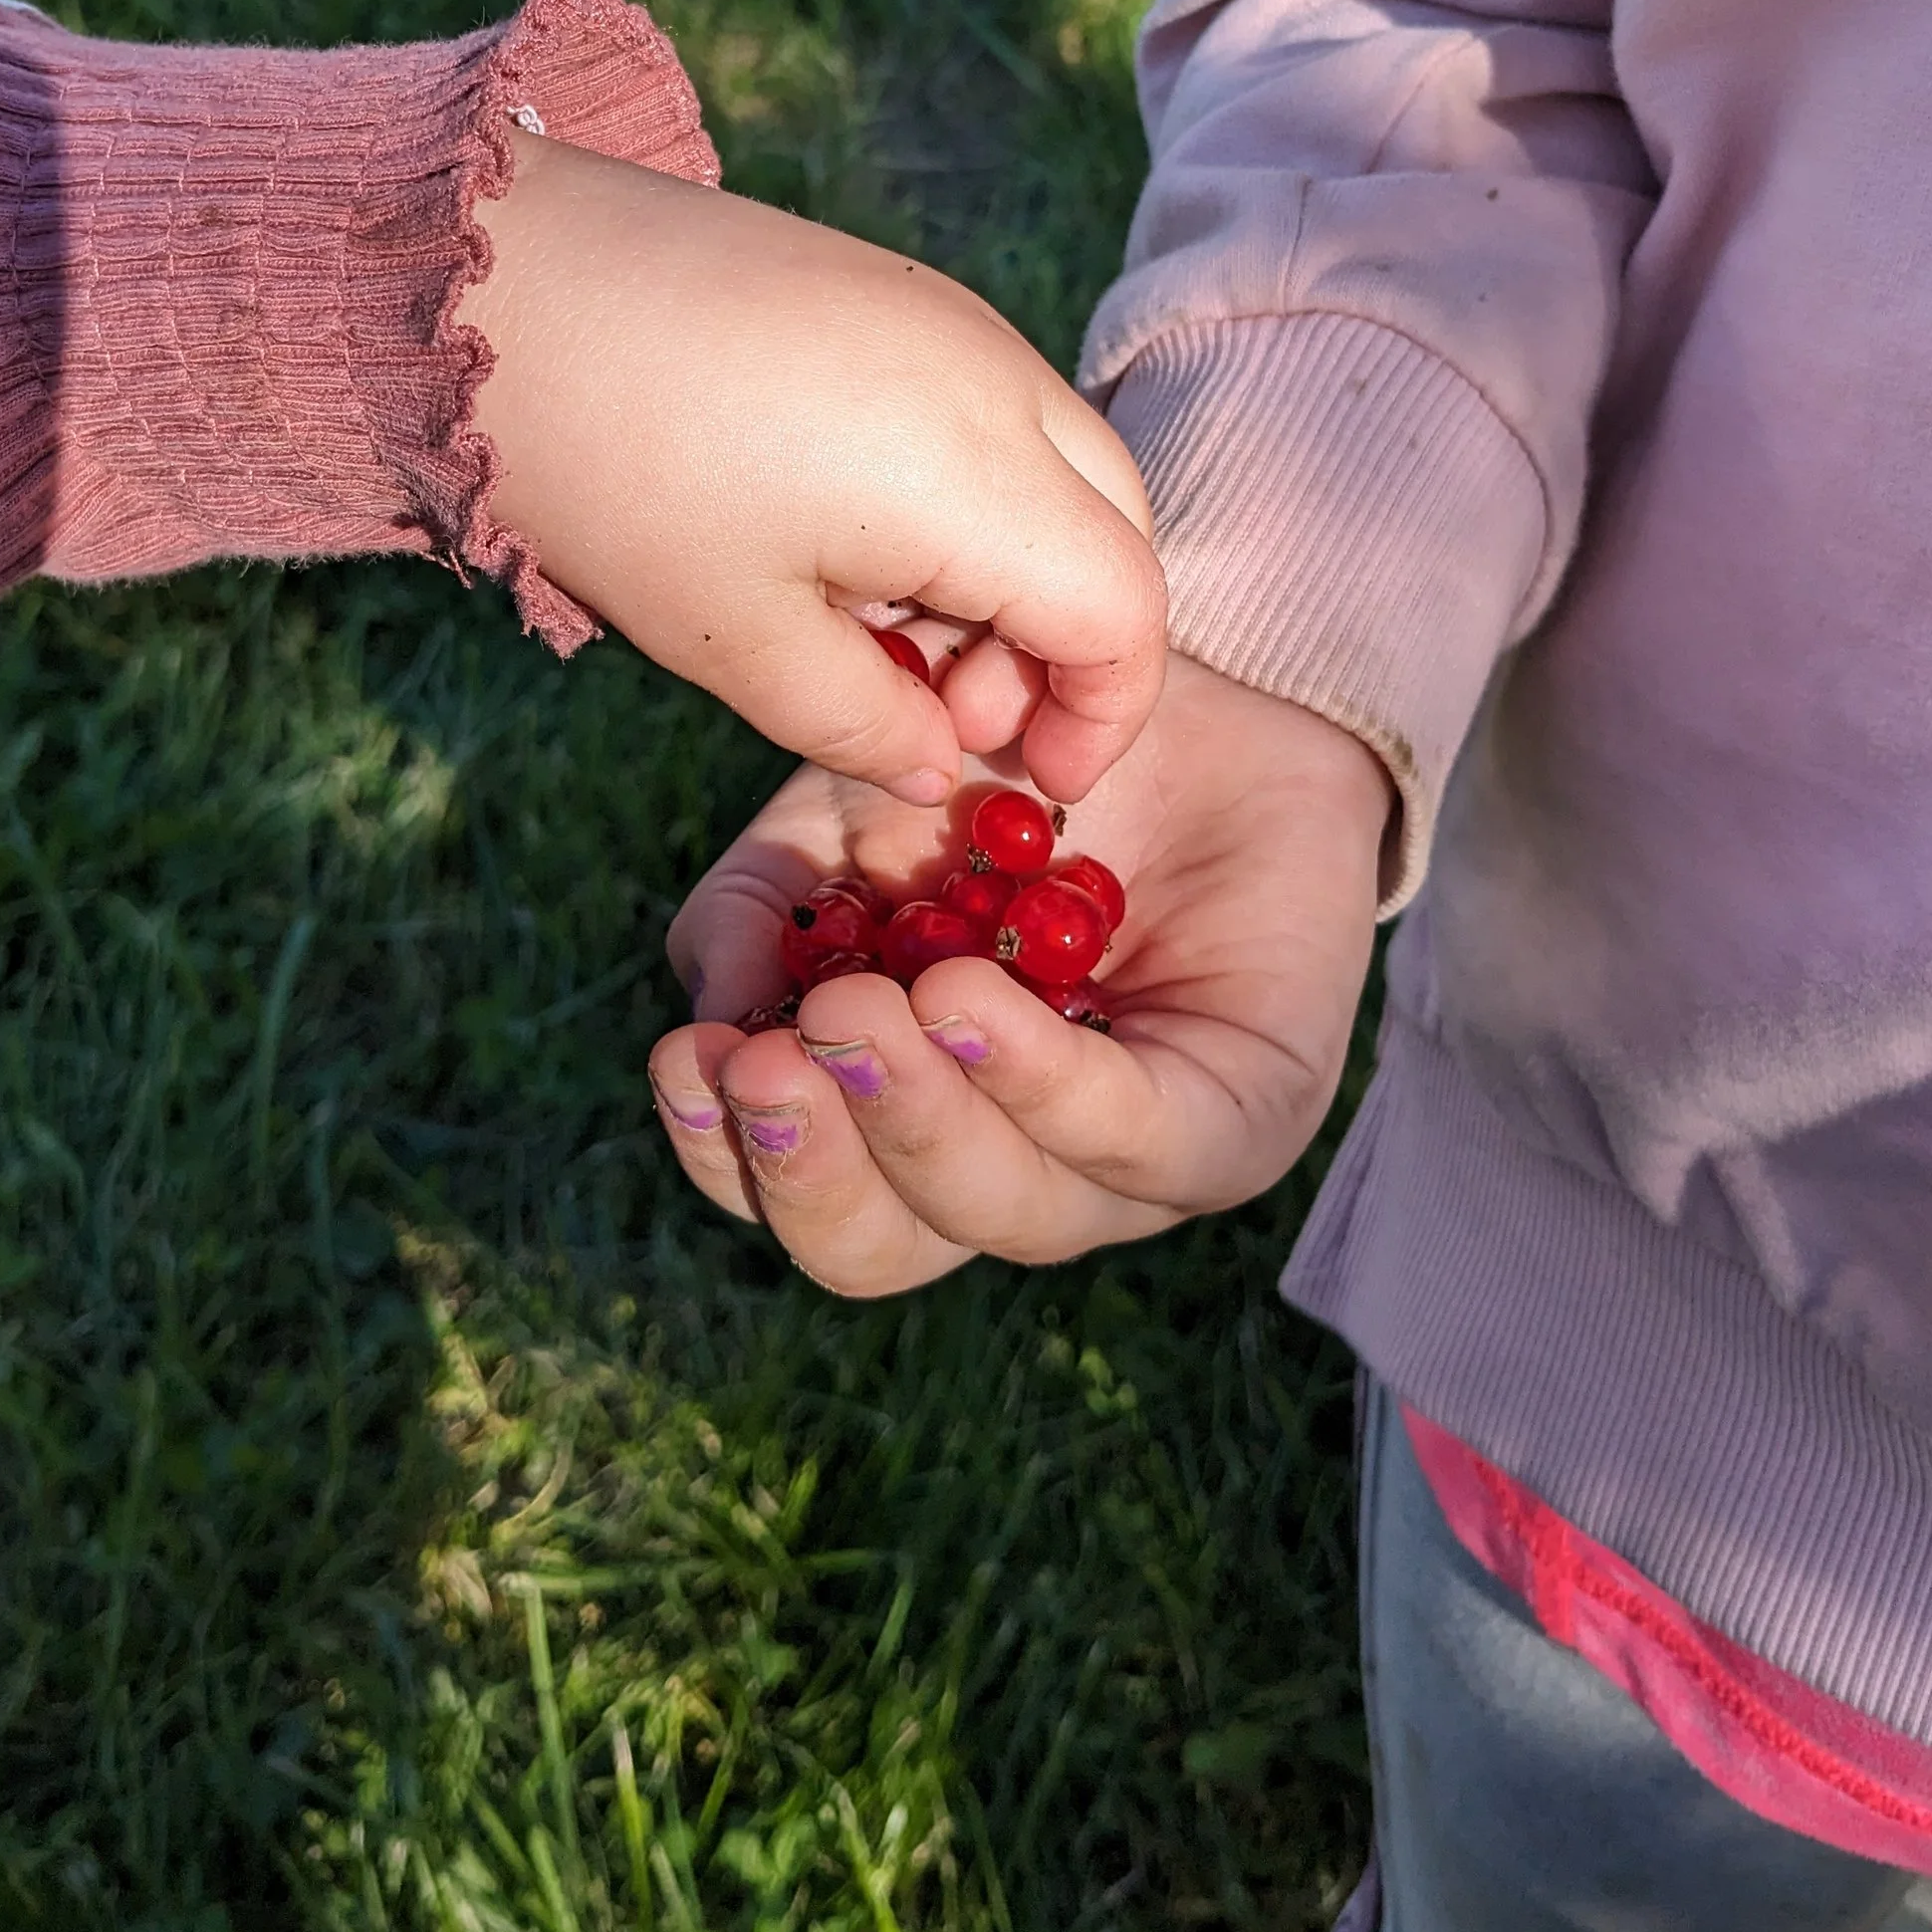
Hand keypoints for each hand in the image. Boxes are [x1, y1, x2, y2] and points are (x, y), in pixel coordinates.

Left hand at [464, 136, 1165, 805]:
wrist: (504, 277)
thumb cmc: (614, 468)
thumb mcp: (733, 640)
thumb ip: (861, 724)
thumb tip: (934, 765)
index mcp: (975, 472)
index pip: (1125, 610)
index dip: (1106, 715)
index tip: (1041, 780)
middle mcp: (996, 376)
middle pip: (1115, 530)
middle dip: (1063, 646)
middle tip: (945, 713)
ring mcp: (952, 317)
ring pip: (1059, 467)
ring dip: (1013, 574)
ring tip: (879, 636)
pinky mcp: (900, 290)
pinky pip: (995, 411)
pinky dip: (972, 501)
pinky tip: (848, 546)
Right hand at [645, 657, 1388, 1295]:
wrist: (1179, 680)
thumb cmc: (995, 765)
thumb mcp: (837, 814)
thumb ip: (758, 910)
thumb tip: (710, 1026)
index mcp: (897, 1121)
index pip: (796, 1196)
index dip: (731, 1158)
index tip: (688, 1061)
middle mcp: (1008, 1168)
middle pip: (887, 1250)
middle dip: (817, 1168)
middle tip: (777, 1061)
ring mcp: (1128, 1164)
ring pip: (1015, 1211)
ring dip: (921, 1117)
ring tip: (873, 1007)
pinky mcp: (1243, 1117)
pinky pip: (1143, 1139)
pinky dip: (1045, 1083)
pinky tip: (972, 1005)